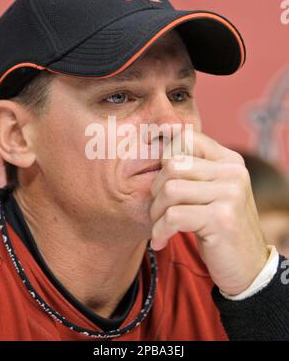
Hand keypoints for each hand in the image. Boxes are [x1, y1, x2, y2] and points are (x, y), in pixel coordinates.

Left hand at [150, 131, 269, 295]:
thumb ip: (192, 169)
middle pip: (172, 165)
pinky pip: (173, 216)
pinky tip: (161, 241)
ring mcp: (230, 194)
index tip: (157, 175)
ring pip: (170, 189)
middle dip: (155, 191)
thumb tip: (161, 135)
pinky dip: (160, 231)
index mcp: (229, 161)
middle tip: (158, 211)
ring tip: (161, 227)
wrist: (247, 268)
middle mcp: (233, 172)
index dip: (164, 153)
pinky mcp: (222, 218)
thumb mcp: (210, 192)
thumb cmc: (218, 228)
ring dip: (156, 213)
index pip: (187, 137)